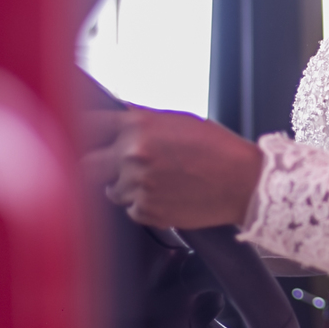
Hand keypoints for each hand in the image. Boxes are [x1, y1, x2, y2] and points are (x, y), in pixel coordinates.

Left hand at [81, 109, 265, 229]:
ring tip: (156, 182)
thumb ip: (144, 120)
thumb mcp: (181, 121)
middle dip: (99, 165)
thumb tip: (118, 116)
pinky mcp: (147, 212)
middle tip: (113, 167)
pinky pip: (131, 210)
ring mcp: (138, 185)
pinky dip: (143, 206)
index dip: (86, 133)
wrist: (244, 183)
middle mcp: (133, 155)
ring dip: (125, 187)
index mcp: (139, 126)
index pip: (90, 125)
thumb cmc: (219, 150)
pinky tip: (166, 196)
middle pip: (87, 163)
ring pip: (112, 190)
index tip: (84, 138)